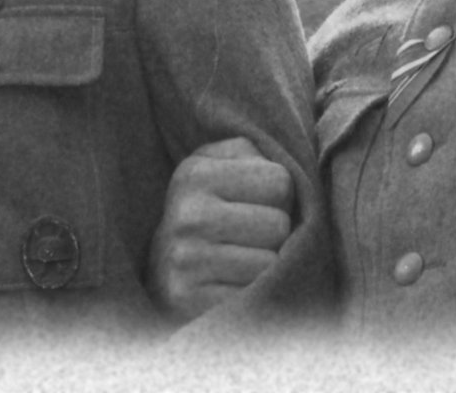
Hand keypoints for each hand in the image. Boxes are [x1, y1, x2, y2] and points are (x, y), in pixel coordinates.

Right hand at [148, 136, 294, 321]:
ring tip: (239, 263)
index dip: (277, 197)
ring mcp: (184, 261)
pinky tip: (231, 288)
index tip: (253, 206)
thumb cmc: (209, 211)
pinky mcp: (188, 302)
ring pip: (269, 263)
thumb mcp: (223, 167)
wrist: (163, 273)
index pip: (281, 181)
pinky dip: (251, 295)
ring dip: (264, 267)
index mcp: (195, 173)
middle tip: (247, 239)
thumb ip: (257, 154)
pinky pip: (252, 297)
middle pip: (278, 225)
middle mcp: (186, 215)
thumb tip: (292, 168)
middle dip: (272, 235)